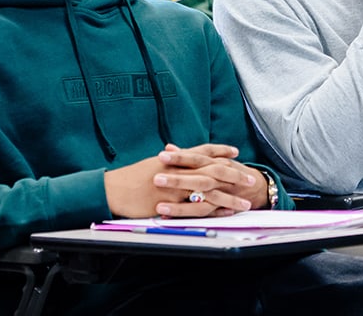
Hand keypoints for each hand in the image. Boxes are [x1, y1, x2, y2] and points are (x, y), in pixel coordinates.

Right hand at [103, 144, 265, 218]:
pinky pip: (198, 208)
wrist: (112, 189)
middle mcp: (178, 170)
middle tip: (250, 177)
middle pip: (212, 169)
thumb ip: (168, 161)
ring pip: (210, 190)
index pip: (203, 151)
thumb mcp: (151, 164)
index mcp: (174, 158)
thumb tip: (176, 154)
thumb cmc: (129, 178)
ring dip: (230, 195)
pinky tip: (226, 212)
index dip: (221, 151)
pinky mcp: (172, 204)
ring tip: (245, 201)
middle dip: (234, 173)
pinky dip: (214, 209)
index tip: (235, 152)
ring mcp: (176, 188)